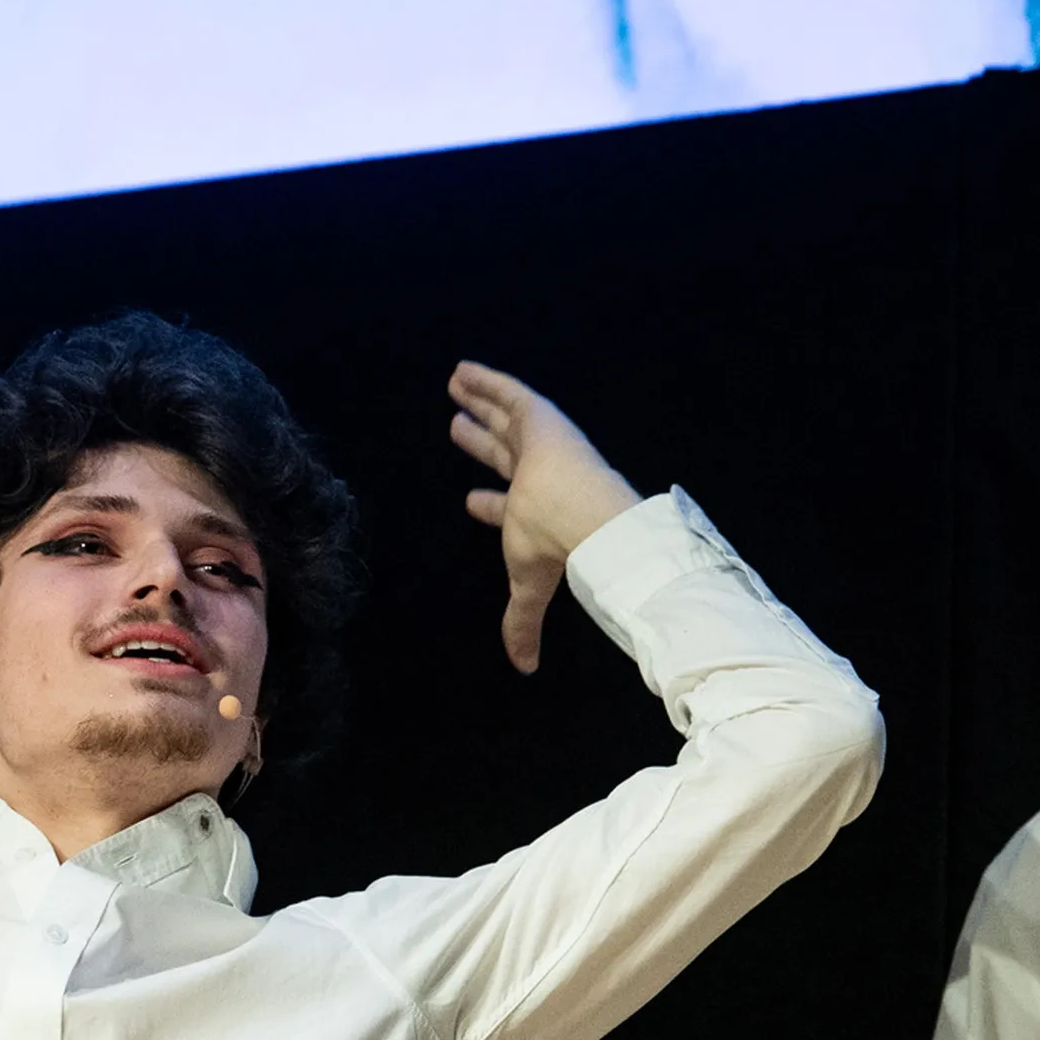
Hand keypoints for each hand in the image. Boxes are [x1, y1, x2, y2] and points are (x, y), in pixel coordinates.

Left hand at [448, 361, 639, 672]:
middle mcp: (537, 476)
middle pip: (502, 454)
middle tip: (457, 429)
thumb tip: (522, 667)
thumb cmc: (556, 549)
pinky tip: (462, 372)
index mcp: (534, 513)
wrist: (585, 516)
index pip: (507, 508)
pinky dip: (485, 382)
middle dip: (481, 443)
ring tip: (454, 388)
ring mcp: (539, 444)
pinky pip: (509, 392)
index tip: (471, 502)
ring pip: (504, 419)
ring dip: (479, 404)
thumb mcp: (528, 586)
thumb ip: (521, 623)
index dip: (489, 506)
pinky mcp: (539, 417)